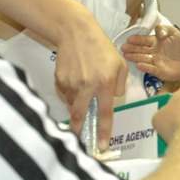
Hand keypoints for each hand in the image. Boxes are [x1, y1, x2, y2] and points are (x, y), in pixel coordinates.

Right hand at [56, 13, 126, 150]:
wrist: (76, 33)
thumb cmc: (102, 48)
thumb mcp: (120, 64)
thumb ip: (120, 85)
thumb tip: (113, 100)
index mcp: (105, 84)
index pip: (105, 114)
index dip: (104, 132)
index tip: (103, 146)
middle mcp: (87, 86)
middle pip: (80, 115)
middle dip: (79, 129)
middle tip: (79, 137)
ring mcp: (71, 84)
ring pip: (72, 104)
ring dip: (76, 106)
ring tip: (81, 92)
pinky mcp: (59, 80)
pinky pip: (65, 94)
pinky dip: (70, 94)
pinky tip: (75, 82)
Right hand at [121, 25, 179, 82]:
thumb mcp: (176, 34)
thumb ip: (166, 30)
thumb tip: (158, 30)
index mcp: (156, 42)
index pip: (144, 40)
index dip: (137, 39)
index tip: (129, 39)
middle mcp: (153, 52)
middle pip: (141, 49)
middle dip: (132, 48)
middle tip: (123, 47)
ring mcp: (155, 62)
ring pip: (143, 58)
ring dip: (135, 57)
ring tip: (126, 55)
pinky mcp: (158, 71)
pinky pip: (151, 69)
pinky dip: (145, 67)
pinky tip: (139, 65)